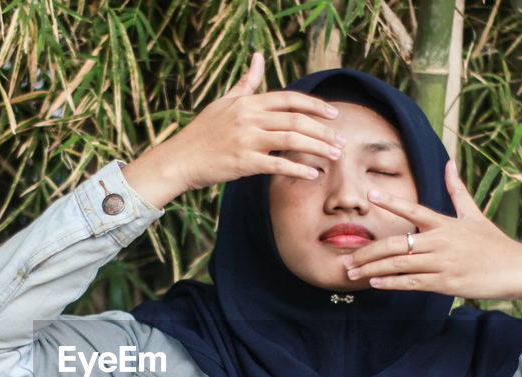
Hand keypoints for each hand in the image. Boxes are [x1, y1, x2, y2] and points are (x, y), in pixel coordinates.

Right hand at [122, 52, 345, 207]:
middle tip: (341, 141)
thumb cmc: (203, 132)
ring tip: (334, 157)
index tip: (334, 114)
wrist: (179, 159)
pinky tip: (312, 174)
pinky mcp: (243, 162)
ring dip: (317, 148)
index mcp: (248, 103)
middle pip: (296, 120)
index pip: (289, 99)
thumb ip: (246, 82)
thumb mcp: (224, 102)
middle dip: (323, 131)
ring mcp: (246, 140)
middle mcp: (249, 118)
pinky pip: (277, 165)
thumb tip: (258, 57)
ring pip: (292, 140)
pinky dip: (297, 169)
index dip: (315, 105)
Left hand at [343, 161, 521, 314]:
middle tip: (347, 257)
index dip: (392, 203)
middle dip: (368, 252)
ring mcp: (442, 263)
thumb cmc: (494, 243)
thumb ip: (457, 190)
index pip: (414, 210)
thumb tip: (449, 162)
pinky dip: (391, 283)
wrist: (517, 269)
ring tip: (352, 272)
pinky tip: (374, 283)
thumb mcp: (475, 214)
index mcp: (446, 224)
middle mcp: (441, 241)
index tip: (370, 196)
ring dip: (373, 269)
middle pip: (396, 244)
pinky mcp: (445, 283)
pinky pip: (412, 282)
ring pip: (400, 265)